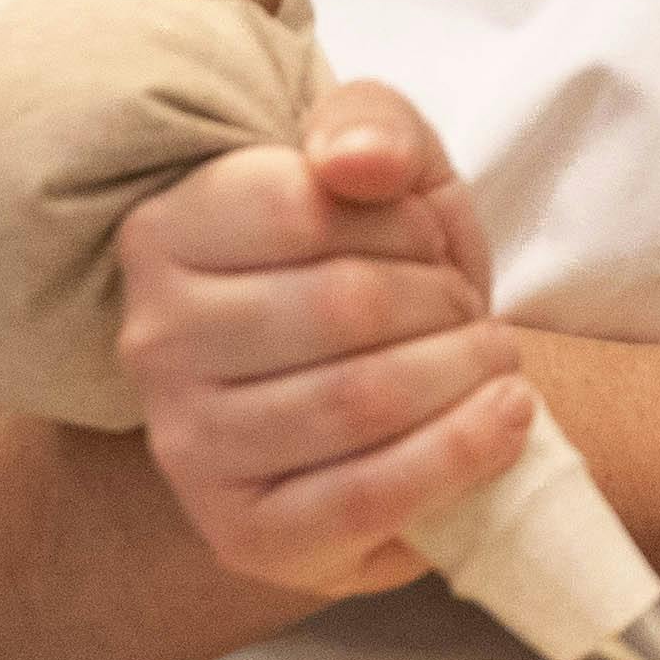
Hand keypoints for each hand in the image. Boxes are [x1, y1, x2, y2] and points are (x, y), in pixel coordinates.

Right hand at [111, 80, 539, 602]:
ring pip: (359, 402)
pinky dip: (461, 454)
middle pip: (343, 306)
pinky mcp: (244, 535)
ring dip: (463, 374)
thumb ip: (373, 124)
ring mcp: (189, 447)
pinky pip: (365, 497)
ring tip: (491, 361)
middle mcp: (153, 342)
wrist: (381, 396)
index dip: (401, 222)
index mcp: (164, 234)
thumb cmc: (374, 269)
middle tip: (473, 314)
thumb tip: (357, 162)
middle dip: (443, 304)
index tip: (428, 242)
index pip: (304, 206)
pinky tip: (506, 418)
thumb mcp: (383, 165)